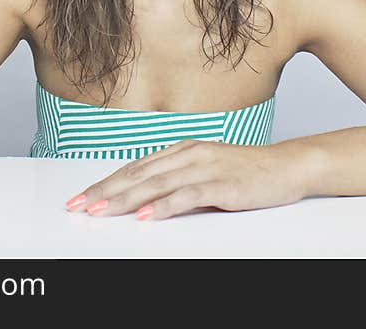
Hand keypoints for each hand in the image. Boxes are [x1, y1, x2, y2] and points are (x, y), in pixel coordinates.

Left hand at [64, 139, 303, 220]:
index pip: (135, 168)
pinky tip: (147, 216)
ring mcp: (205, 167)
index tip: (82, 197)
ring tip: (101, 211)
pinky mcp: (222, 184)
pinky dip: (165, 206)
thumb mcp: (206, 168)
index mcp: (182, 150)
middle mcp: (189, 154)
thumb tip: (144, 196)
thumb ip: (177, 177)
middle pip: (139, 175)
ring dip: (125, 199)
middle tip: (79, 205)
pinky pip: (188, 195)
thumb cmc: (246, 171)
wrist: (286, 166)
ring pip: (157, 184)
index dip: (106, 182)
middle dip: (105, 191)